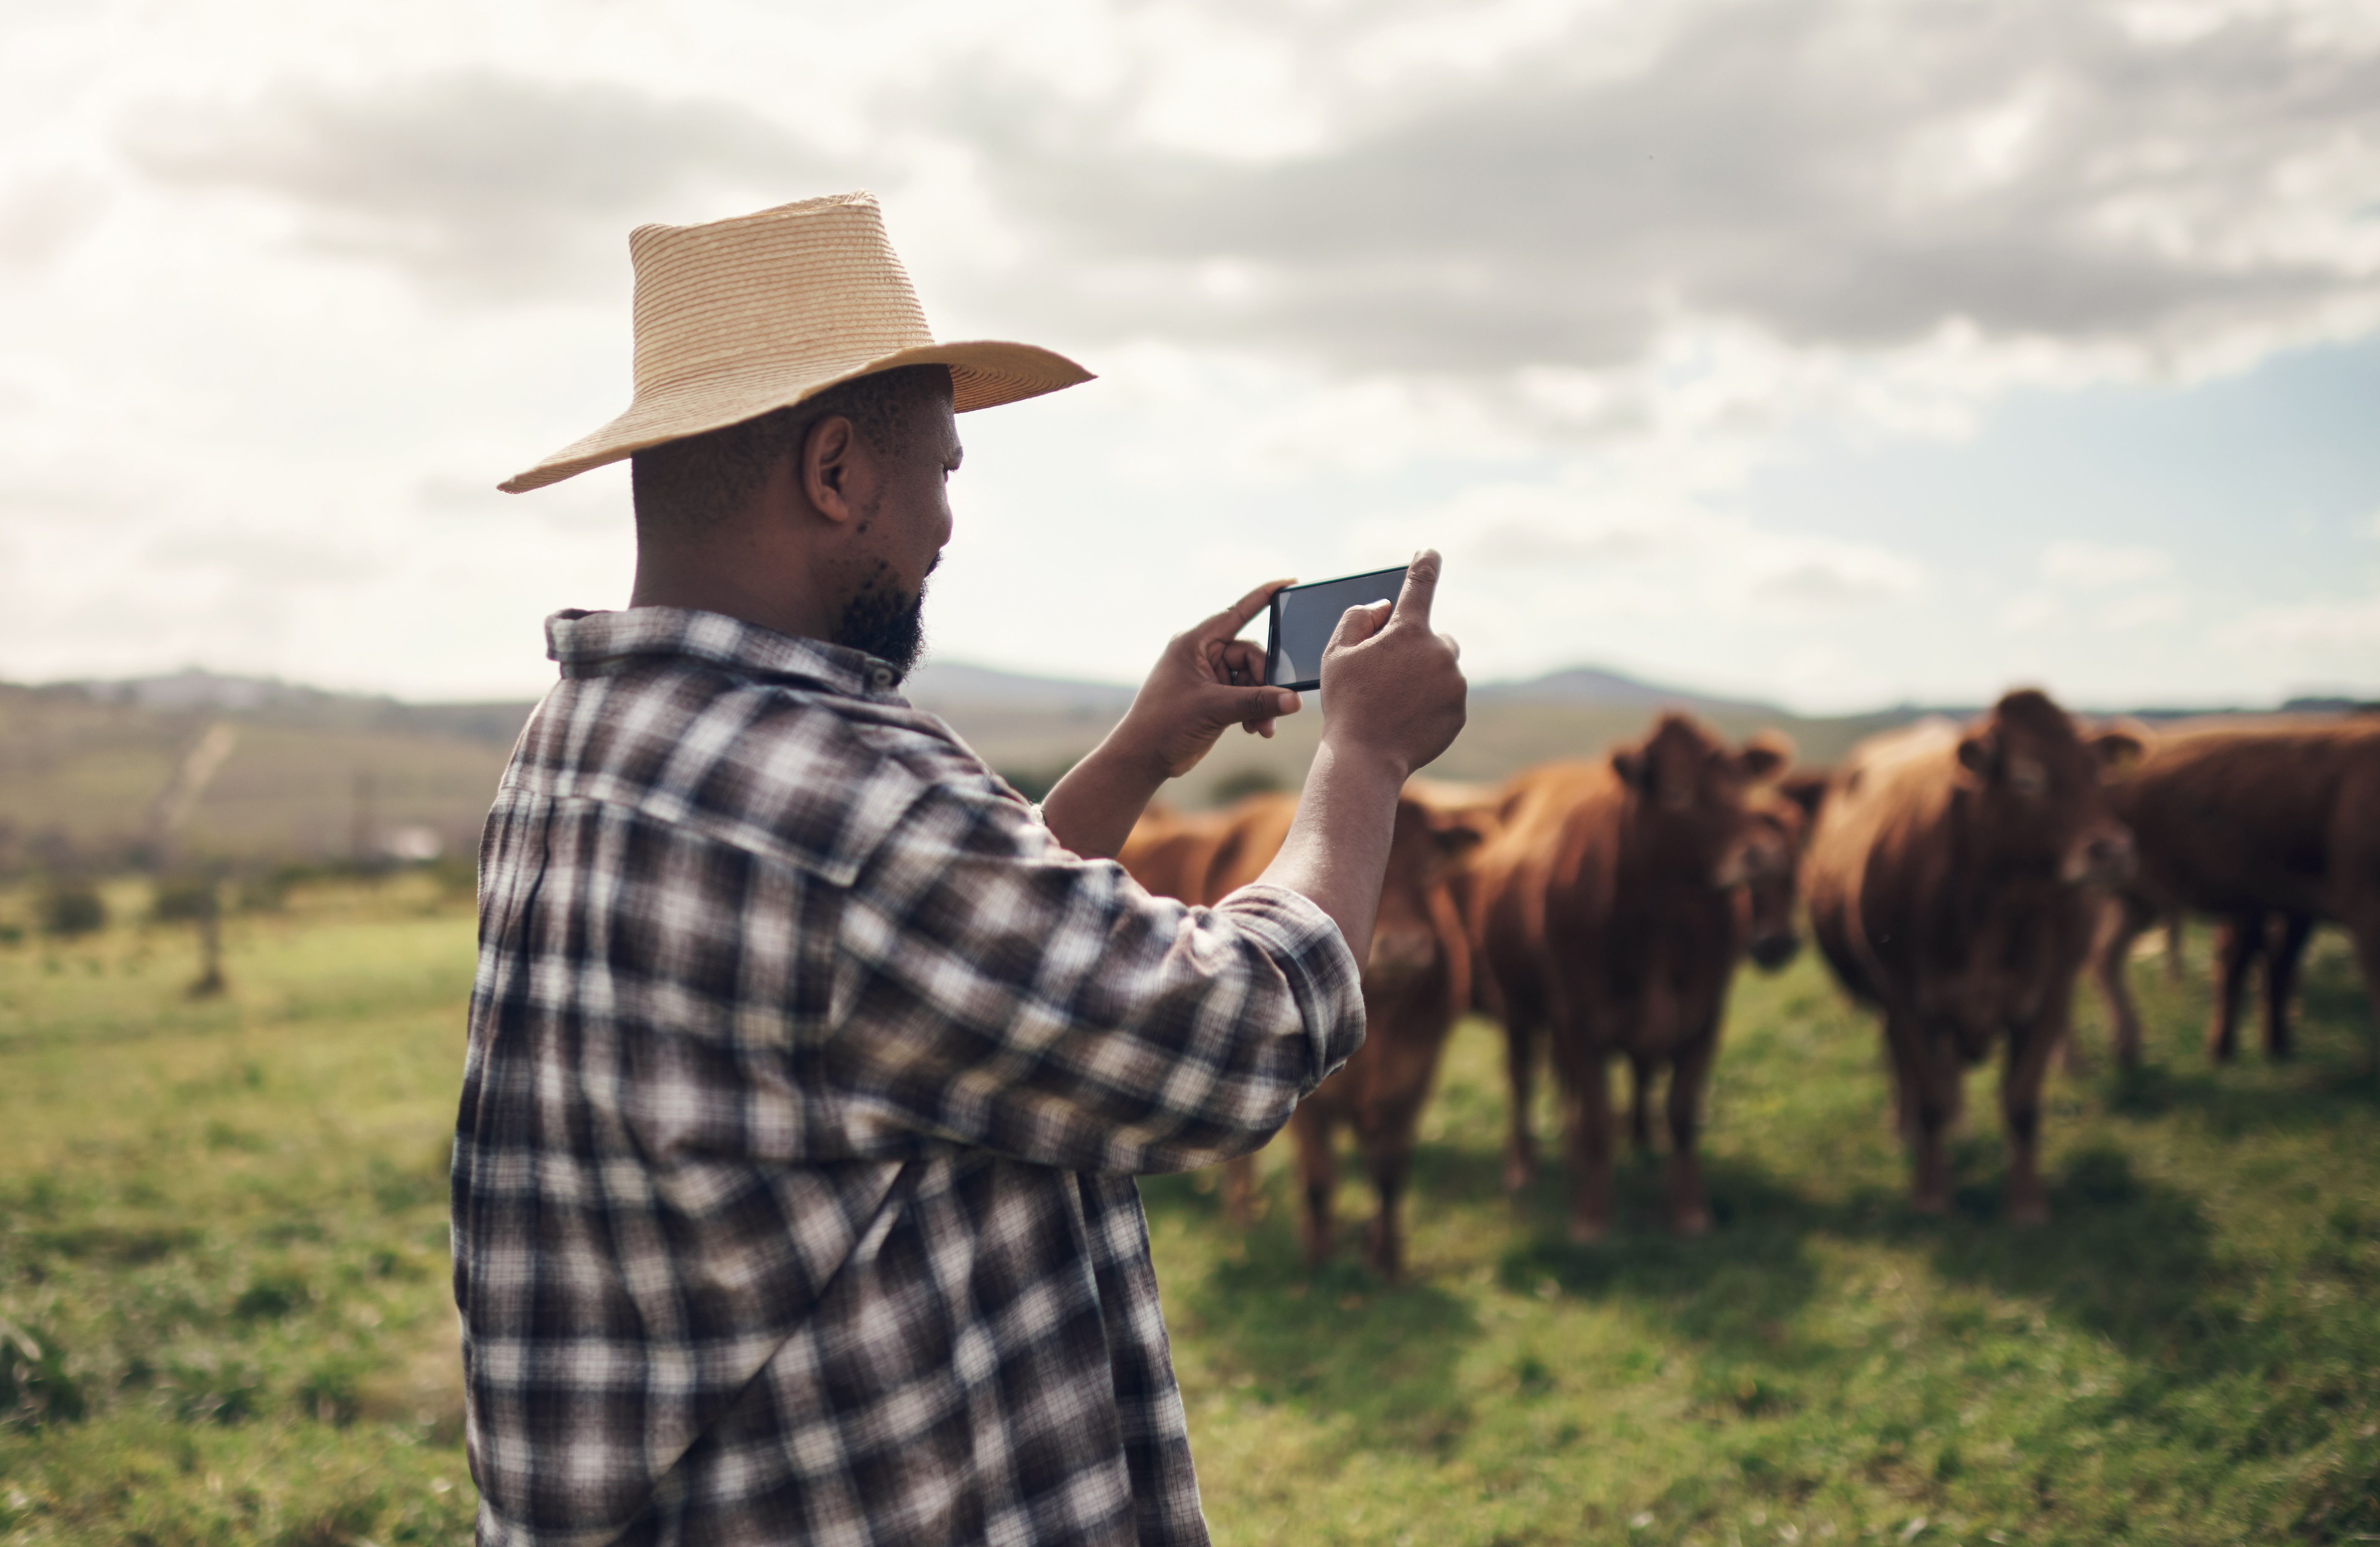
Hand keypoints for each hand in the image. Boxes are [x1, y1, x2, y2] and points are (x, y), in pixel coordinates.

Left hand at [1108, 579, 1305, 781]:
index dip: (1263, 597)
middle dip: (1264, 682)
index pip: (1236, 612)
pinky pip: (1245, 696)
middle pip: (1250, 656)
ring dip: (1261, 702)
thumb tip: (1293, 701)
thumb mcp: (1214, 709)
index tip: (1288, 582)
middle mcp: (1202, 656)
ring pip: (1251, 679)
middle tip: (1273, 707)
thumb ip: (1257, 702)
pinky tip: (1256, 729)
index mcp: (1194, 643)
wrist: (1143, 759)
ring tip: (1262, 726)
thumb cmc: (1164, 725)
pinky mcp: (1214, 699)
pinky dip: (1254, 711)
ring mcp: (1208, 678)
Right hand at [1316, 550, 1465, 779]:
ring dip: (1425, 677)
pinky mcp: (1459, 710)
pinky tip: (1407, 717)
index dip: (1425, 563)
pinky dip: (1432, 702)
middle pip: (1434, 637)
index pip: (1420, 583)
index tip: (1430, 552)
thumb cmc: (1346, 703)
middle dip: (1416, 649)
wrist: (1366, 758)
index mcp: (1407, 631)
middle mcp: (1439, 651)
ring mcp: (1454, 683)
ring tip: (1395, 702)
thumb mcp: (1336, 653)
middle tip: (1388, 675)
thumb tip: (1384, 608)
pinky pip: (1448, 696)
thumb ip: (1358, 618)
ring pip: (1443, 669)